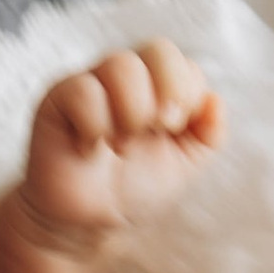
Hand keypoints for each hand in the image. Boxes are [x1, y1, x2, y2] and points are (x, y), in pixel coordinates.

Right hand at [20, 40, 221, 252]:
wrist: (88, 223)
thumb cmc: (133, 189)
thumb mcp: (184, 166)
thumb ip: (208, 135)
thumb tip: (216, 100)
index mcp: (157, 88)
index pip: (182, 62)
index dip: (188, 91)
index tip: (176, 128)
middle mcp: (125, 78)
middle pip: (158, 49)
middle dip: (169, 92)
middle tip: (158, 129)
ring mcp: (91, 83)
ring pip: (121, 65)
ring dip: (132, 113)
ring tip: (121, 146)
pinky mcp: (58, 98)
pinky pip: (83, 90)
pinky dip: (95, 126)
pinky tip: (89, 149)